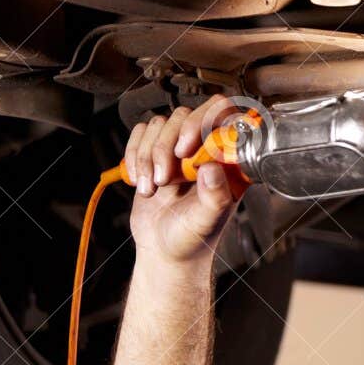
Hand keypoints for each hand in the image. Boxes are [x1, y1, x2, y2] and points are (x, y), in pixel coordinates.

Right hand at [124, 96, 248, 265]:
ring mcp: (180, 148)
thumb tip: (210, 167)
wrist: (165, 250)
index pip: (224, 114)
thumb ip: (214, 196)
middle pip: (184, 115)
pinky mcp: (156, 151)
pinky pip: (140, 132)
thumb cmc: (194, 238)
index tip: (186, 149)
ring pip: (159, 123)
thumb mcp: (207, 220)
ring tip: (152, 187)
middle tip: (165, 178)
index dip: (201, 121)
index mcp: (230, 159)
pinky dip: (134, 155)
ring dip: (147, 155)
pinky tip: (141, 180)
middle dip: (166, 146)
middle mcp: (206, 148)